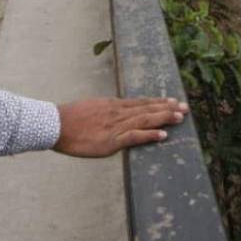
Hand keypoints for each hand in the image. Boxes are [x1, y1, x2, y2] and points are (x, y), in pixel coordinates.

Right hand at [54, 97, 188, 157]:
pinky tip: (163, 135)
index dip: (158, 102)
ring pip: (145, 120)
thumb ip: (105, 111)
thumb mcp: (90, 108)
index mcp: (112, 106)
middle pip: (147, 109)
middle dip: (168, 108)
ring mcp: (115, 126)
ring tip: (180, 117)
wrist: (54, 125)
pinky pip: (135, 137)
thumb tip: (113, 113)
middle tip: (185, 108)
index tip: (173, 101)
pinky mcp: (111, 140)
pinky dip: (150, 135)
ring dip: (164, 118)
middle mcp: (117, 113)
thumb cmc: (68, 119)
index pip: (140, 102)